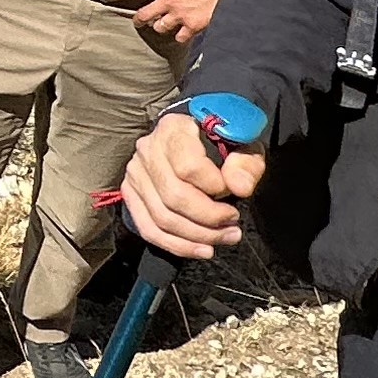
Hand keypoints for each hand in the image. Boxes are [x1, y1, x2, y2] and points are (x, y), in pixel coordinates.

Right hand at [123, 111, 263, 258]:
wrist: (194, 140)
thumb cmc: (220, 143)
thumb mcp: (242, 144)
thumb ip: (245, 163)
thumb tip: (239, 188)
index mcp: (175, 128)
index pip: (188, 167)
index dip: (214, 187)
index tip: (233, 193)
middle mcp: (148, 149)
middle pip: (173, 196)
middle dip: (208, 219)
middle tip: (233, 225)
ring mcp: (136, 173)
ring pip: (161, 217)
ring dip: (197, 236)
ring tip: (225, 237)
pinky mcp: (132, 194)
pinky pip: (149, 228)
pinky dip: (176, 245)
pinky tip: (200, 249)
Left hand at [134, 0, 224, 44]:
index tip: (139, 0)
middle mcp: (167, 2)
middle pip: (144, 15)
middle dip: (139, 19)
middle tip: (139, 21)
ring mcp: (178, 15)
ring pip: (160, 27)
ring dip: (161, 26)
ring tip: (163, 25)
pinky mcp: (191, 26)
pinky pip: (179, 36)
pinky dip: (180, 35)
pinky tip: (181, 33)